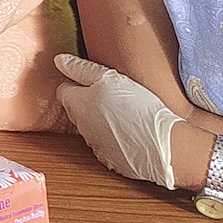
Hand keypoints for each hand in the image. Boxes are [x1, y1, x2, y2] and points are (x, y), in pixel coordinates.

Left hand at [54, 53, 183, 188]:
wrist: (163, 146)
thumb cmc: (137, 108)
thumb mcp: (109, 77)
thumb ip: (81, 68)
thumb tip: (59, 60)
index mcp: (76, 105)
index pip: (64, 91)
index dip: (78, 83)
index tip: (94, 82)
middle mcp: (81, 128)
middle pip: (76, 110)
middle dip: (88, 102)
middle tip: (113, 95)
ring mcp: (95, 146)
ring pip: (92, 128)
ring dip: (102, 120)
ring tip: (126, 113)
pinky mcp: (111, 161)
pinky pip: (108, 145)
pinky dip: (115, 138)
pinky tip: (132, 133)